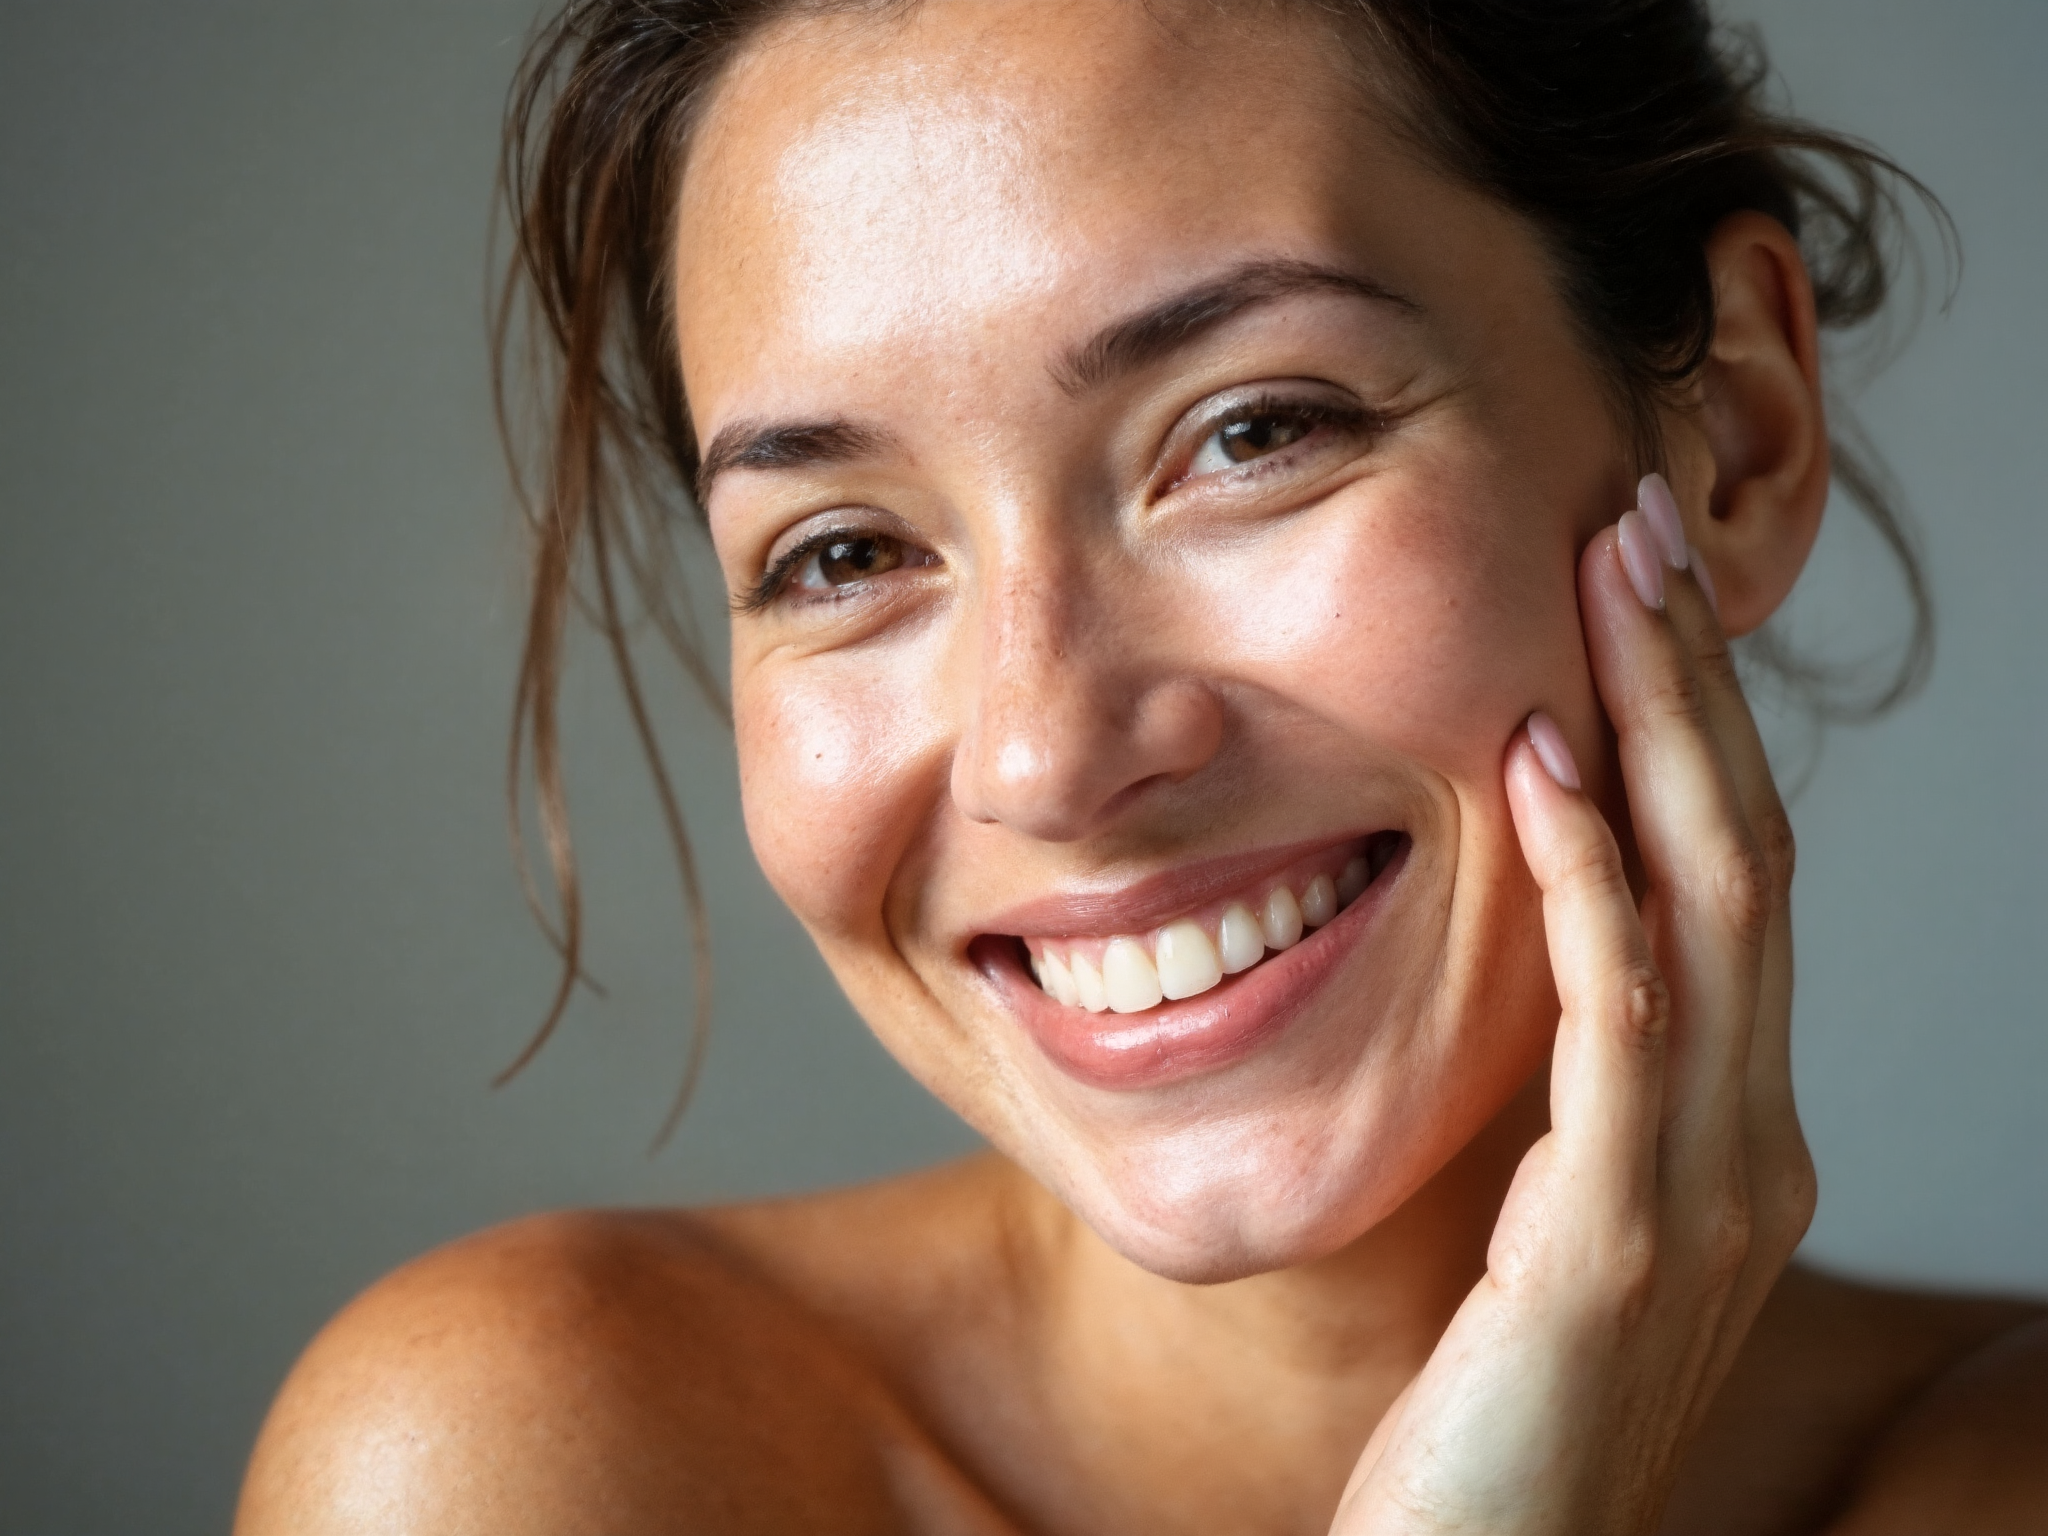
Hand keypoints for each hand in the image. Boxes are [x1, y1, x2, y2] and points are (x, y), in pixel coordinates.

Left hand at [1330, 481, 1814, 1534]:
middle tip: (1636, 516)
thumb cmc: (1485, 1409)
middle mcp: (1750, 1145)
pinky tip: (1541, 765)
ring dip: (1659, 726)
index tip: (1630, 584)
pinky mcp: (1618, 1244)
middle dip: (1689, 676)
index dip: (1687, 721)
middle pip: (1741, 853)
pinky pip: (1621, 1024)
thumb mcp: (1544, 1222)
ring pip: (1713, 905)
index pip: (1726, 880)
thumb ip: (1566, 1100)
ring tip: (1610, 578)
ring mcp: (1702, 1195)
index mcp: (1729, 1132)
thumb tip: (1527, 947)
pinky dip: (1591, 883)